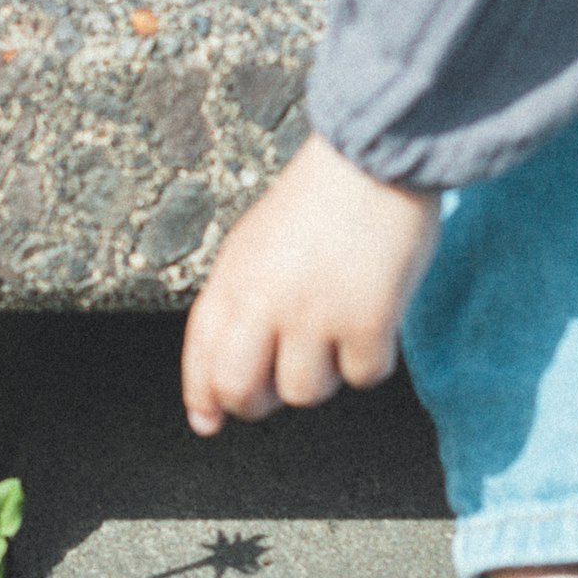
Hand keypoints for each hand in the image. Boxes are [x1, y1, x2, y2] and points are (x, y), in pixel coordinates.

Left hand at [180, 137, 440, 436]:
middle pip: (240, 391)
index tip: (208, 419)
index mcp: (234, 275)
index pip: (201, 354)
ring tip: (338, 330)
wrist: (376, 158)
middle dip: (257, 402)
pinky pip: (363, 376)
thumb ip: (238, 299)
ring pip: (305, 392)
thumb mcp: (256, 241)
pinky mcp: (368, 320)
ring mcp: (315, 313)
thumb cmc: (322, 197)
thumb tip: (223, 377)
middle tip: (281, 383)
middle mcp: (266, 299)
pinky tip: (375, 318)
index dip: (202, 396)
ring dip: (324, 374)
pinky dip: (372, 358)